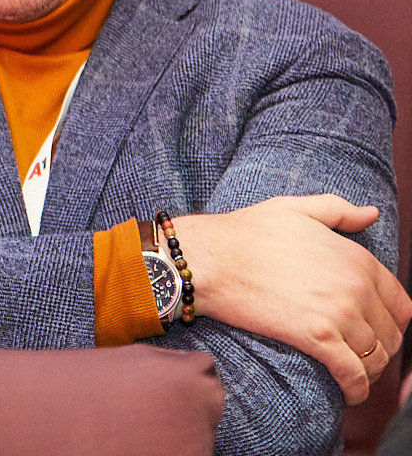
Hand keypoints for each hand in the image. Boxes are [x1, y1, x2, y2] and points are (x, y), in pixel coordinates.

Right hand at [174, 196, 411, 403]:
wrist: (209, 258)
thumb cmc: (245, 232)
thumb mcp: (295, 209)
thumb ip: (339, 211)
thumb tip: (372, 214)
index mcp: (357, 259)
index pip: (400, 304)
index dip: (391, 322)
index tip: (374, 329)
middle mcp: (356, 287)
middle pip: (392, 335)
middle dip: (380, 348)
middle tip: (359, 354)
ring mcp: (339, 314)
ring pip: (375, 358)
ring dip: (368, 372)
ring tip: (353, 374)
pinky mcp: (317, 338)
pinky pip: (354, 375)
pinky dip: (357, 389)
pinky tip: (349, 392)